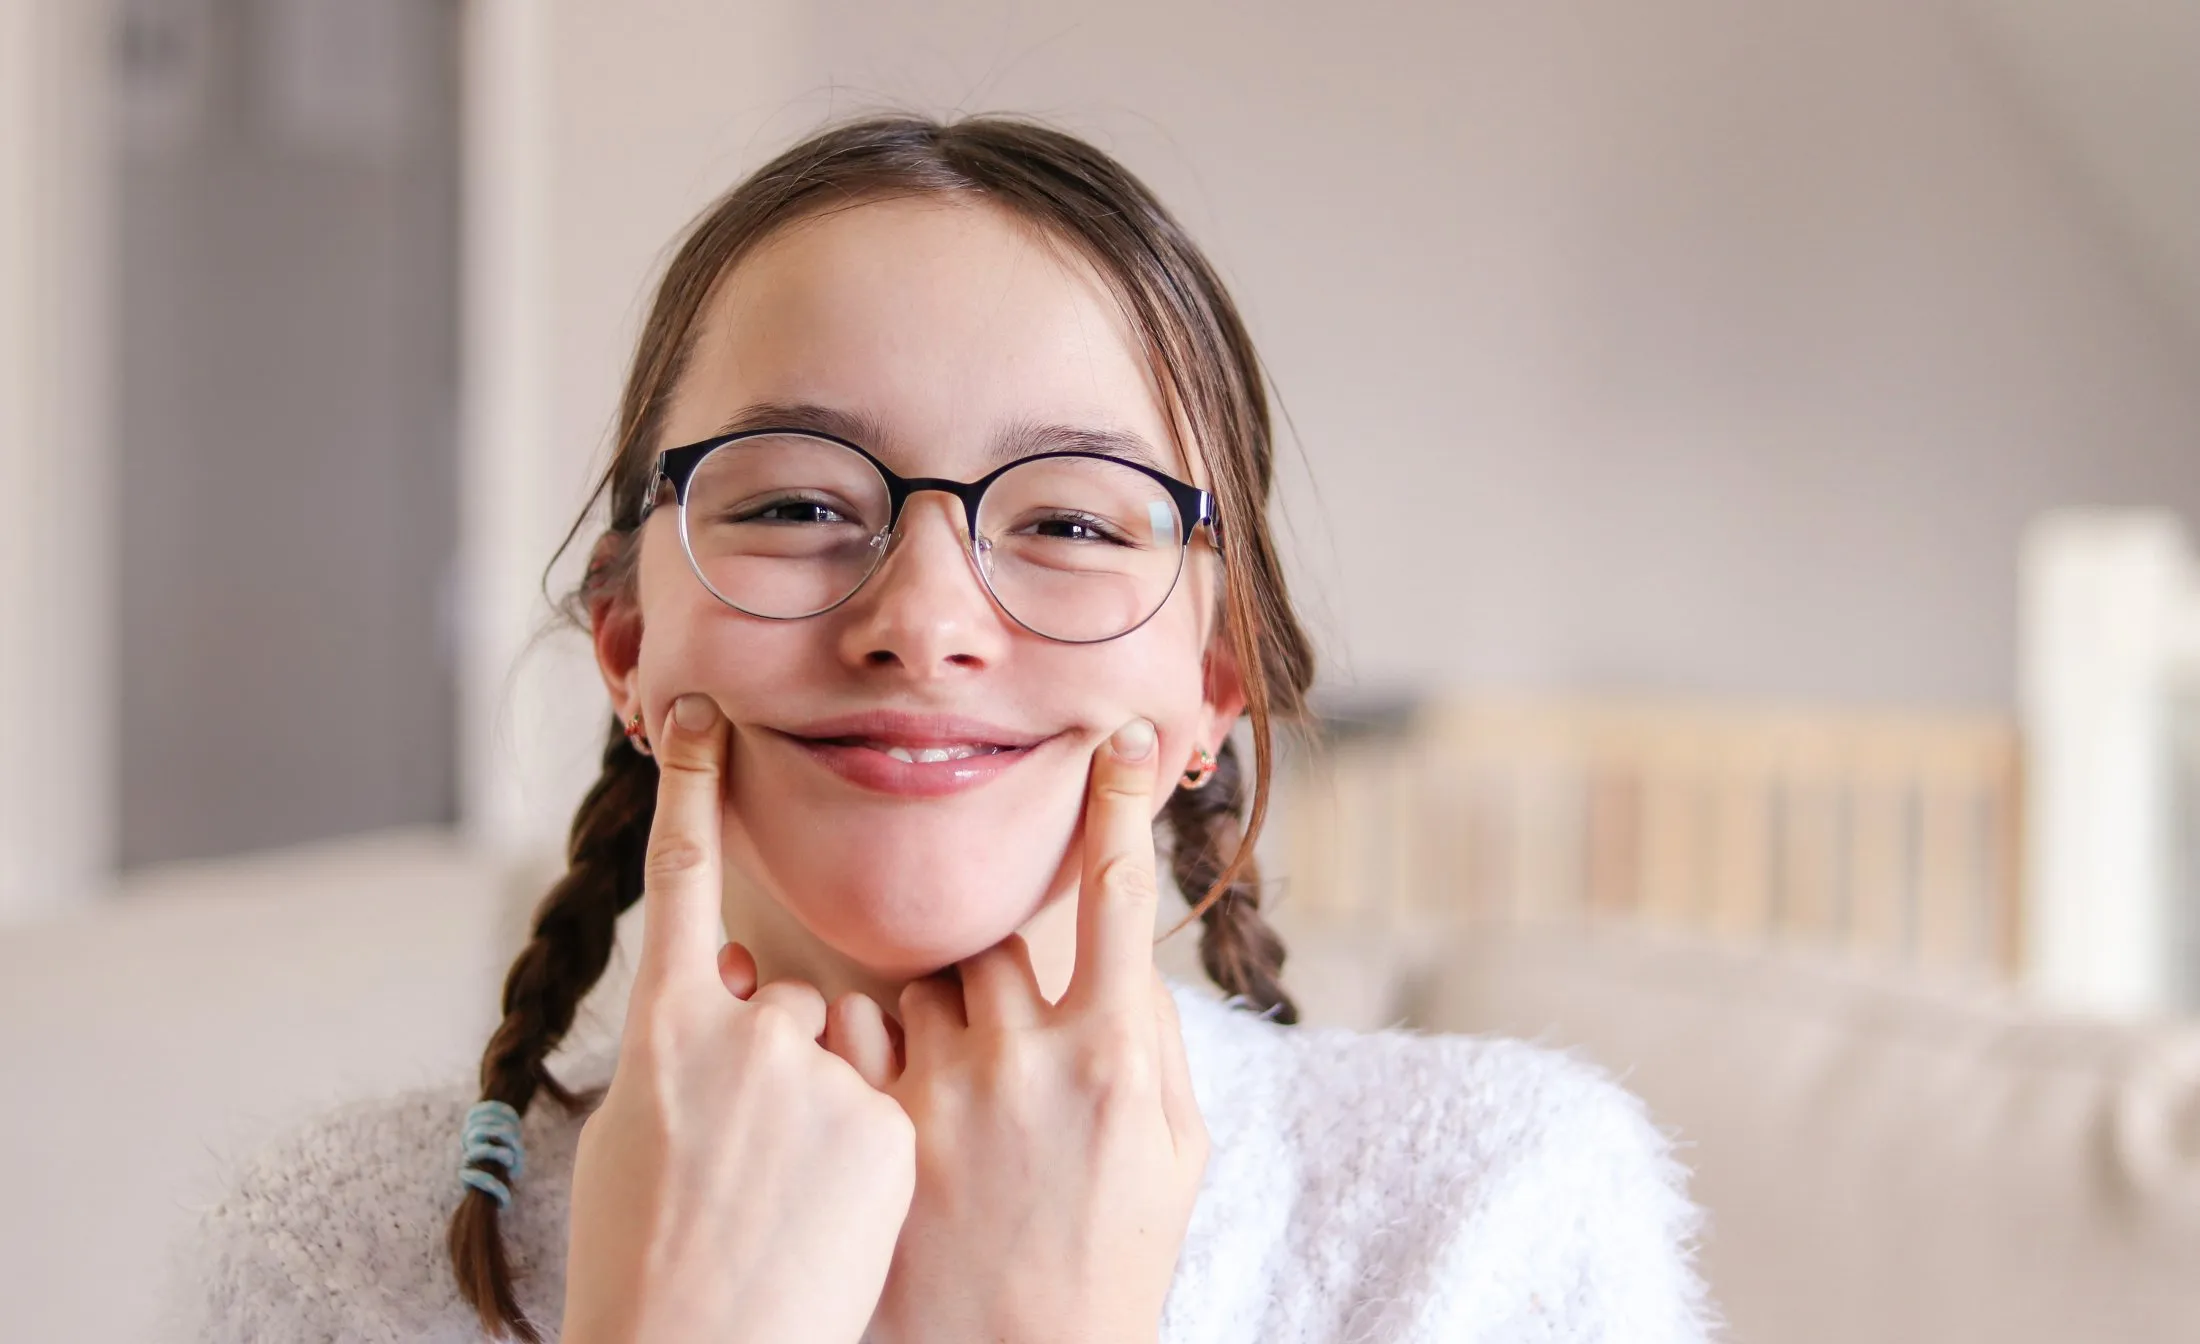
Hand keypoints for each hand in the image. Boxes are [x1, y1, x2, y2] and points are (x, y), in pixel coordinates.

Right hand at [562, 694, 915, 1343]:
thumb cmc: (648, 1265)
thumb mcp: (637, 1136)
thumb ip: (686, 1045)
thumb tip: (726, 988)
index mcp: (663, 1033)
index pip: (678, 881)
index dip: (689, 793)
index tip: (701, 714)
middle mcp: (742, 1038)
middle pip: (791, 999)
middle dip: (785, 1061)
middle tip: (750, 1160)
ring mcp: (821, 1080)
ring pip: (848, 1050)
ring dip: (831, 1102)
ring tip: (788, 1199)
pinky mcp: (888, 1126)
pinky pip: (889, 1103)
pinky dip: (869, 1148)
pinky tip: (830, 1217)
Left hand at [837, 718, 1208, 1343]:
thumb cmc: (1108, 1262)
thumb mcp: (1171, 1152)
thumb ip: (1148, 1042)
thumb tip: (1120, 960)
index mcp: (1115, 1052)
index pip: (1118, 893)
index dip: (1121, 805)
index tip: (1126, 740)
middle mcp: (1028, 1053)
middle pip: (994, 940)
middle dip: (995, 975)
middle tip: (1002, 1054)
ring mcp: (945, 1087)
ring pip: (924, 982)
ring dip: (936, 1020)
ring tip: (954, 1114)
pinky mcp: (877, 1125)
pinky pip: (856, 1033)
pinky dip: (870, 1050)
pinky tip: (890, 1109)